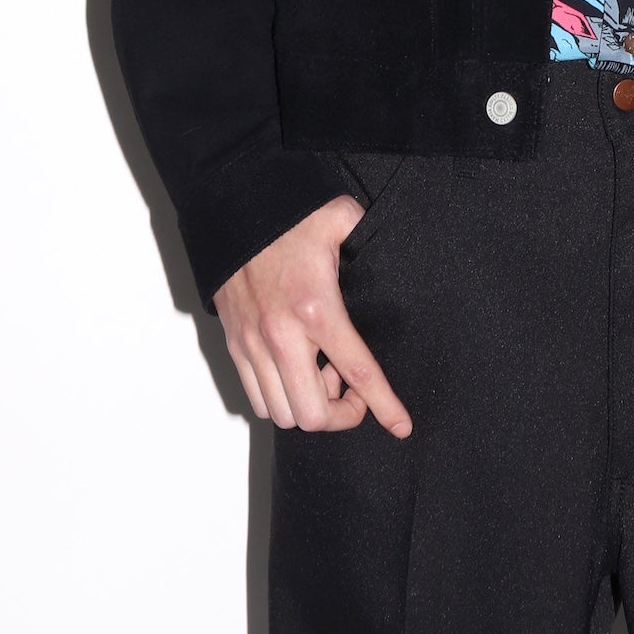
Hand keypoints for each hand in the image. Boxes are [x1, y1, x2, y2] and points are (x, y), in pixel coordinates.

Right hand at [213, 196, 413, 436]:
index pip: (358, 372)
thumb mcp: (341, 218)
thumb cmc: (289, 214)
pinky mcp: (234, 344)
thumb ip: (369, 234)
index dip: (384, 406)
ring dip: (308, 406)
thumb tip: (390, 244)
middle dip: (341, 415)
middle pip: (313, 415)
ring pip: (282, 414)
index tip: (401, 427)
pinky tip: (296, 368)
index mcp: (317, 308)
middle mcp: (281, 336)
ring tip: (322, 373)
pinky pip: (257, 398)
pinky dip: (280, 398)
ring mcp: (253, 344)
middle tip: (352, 392)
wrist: (233, 207)